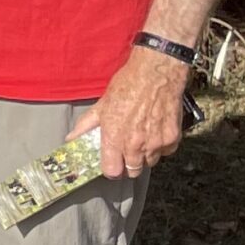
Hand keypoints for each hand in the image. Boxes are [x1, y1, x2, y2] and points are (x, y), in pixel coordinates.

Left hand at [71, 46, 190, 179]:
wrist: (156, 73)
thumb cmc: (127, 85)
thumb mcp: (101, 105)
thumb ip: (86, 126)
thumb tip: (71, 139)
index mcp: (115, 137)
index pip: (112, 171)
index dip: (110, 169)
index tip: (110, 163)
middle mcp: (136, 144)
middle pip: (133, 170)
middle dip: (128, 164)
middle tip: (125, 151)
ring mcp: (156, 142)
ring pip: (150, 162)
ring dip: (145, 155)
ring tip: (140, 138)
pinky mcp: (173, 137)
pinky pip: (166, 152)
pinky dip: (161, 146)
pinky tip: (154, 132)